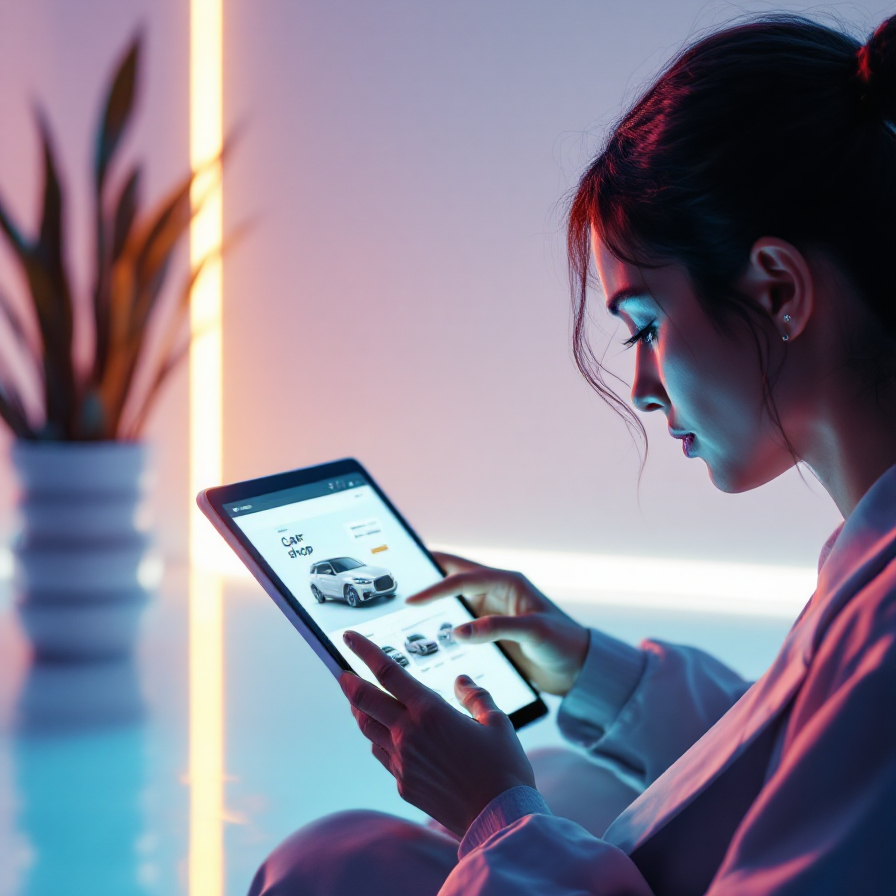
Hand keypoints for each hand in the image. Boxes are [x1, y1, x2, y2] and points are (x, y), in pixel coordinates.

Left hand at [339, 630, 535, 836]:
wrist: (499, 818)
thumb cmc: (504, 767)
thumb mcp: (496, 722)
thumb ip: (475, 696)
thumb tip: (461, 681)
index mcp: (430, 711)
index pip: (387, 672)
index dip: (364, 651)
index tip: (348, 637)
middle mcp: (409, 734)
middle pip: (364, 700)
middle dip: (348, 681)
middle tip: (341, 671)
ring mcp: (402, 762)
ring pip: (368, 729)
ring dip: (360, 710)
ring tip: (359, 700)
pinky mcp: (403, 784)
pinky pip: (382, 755)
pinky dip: (378, 739)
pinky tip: (385, 736)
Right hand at [406, 552, 588, 695]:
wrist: (580, 669)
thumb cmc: (564, 644)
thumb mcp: (533, 633)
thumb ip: (497, 628)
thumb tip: (458, 630)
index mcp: (508, 582)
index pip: (463, 579)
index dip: (436, 588)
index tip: (412, 599)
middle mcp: (499, 591)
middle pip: (456, 574)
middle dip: (429, 571)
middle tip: (400, 570)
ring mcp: (494, 608)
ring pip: (457, 595)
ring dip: (435, 596)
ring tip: (406, 598)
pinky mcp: (493, 627)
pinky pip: (462, 617)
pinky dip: (444, 618)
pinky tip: (429, 629)